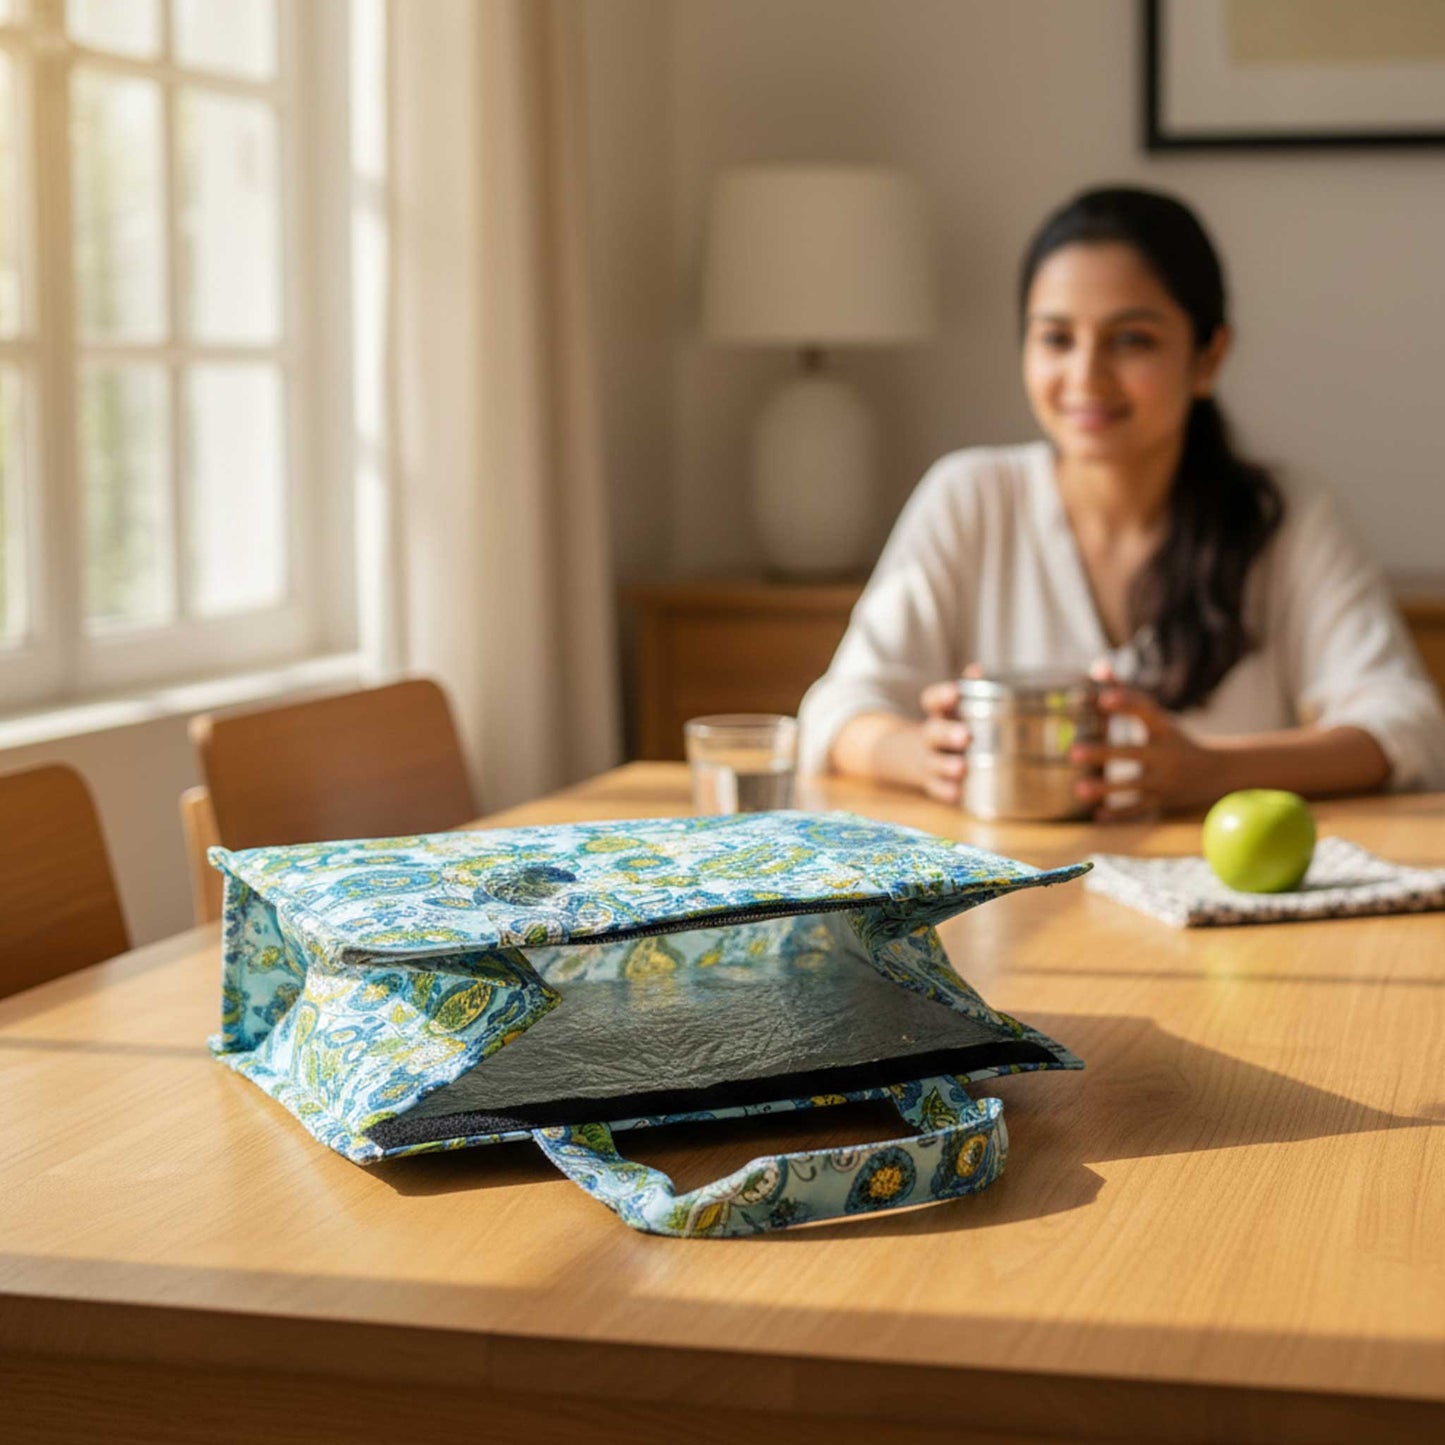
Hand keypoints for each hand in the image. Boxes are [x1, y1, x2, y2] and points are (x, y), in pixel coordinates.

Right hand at [915, 671, 974, 804]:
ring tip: (961, 768)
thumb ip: (968, 688)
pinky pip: (935, 788)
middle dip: (948, 734)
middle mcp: (931, 736)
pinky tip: (957, 794)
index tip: (954, 693)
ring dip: (946, 765)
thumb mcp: (955, 707)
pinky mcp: (931, 782)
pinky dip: (945, 791)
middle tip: (965, 736)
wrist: (914, 756)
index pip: (932, 700)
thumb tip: (978, 669)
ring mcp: (929, 759)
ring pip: (934, 762)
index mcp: (938, 713)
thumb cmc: (949, 726)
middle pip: (934, 732)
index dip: (942, 696)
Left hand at [1069, 666, 1213, 819]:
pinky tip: (1096, 814)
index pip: (1146, 713)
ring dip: (1106, 789)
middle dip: (1104, 753)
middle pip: (1134, 753)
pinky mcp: (1161, 802)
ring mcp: (1164, 781)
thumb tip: (1097, 666)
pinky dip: (1118, 814)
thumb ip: (1125, 692)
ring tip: (1077, 790)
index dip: (1127, 704)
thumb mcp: (1156, 717)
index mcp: (1163, 729)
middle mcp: (1165, 755)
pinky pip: (1138, 810)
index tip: (1104, 699)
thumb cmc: (1172, 739)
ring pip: (1134, 787)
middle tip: (1073, 752)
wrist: (1215, 774)